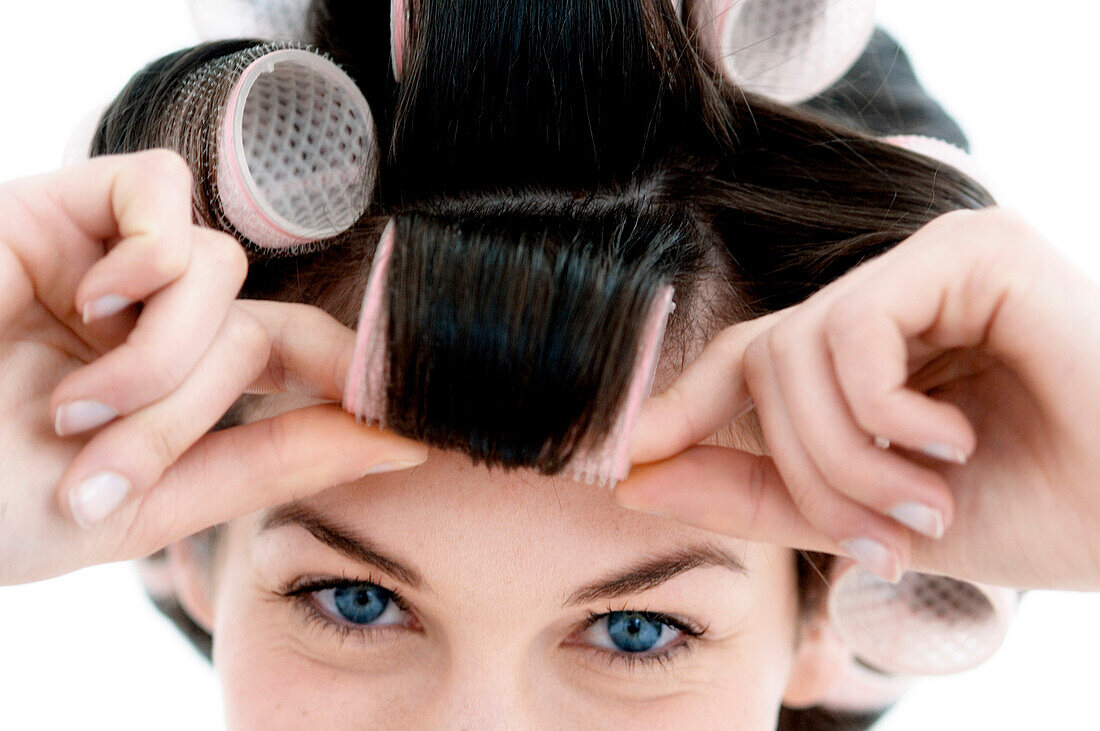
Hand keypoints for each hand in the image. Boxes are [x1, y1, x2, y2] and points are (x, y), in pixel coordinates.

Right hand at [0, 151, 426, 585]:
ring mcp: (116, 265)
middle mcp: (155, 322)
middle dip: (193, 408)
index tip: (399, 415)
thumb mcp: (145, 504)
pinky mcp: (71, 205)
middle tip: (102, 460)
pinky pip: (169, 196)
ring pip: (221, 277)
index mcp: (176, 388)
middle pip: (253, 332)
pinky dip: (146, 262)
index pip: (293, 358)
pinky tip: (88, 305)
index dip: (347, 376)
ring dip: (158, 359)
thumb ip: (271, 465)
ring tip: (72, 405)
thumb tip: (399, 443)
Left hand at [617, 207, 1099, 589]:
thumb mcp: (867, 515)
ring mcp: (931, 261)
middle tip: (870, 541)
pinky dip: (882, 410)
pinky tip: (950, 440)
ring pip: (796, 350)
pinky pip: (852, 329)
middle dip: (799, 470)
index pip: (749, 360)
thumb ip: (755, 489)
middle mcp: (897, 292)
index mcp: (877, 348)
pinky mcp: (970, 250)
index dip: (677, 408)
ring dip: (844, 457)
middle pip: (763, 363)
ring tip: (921, 504)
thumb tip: (636, 474)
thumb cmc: (1039, 511)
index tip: (621, 462)